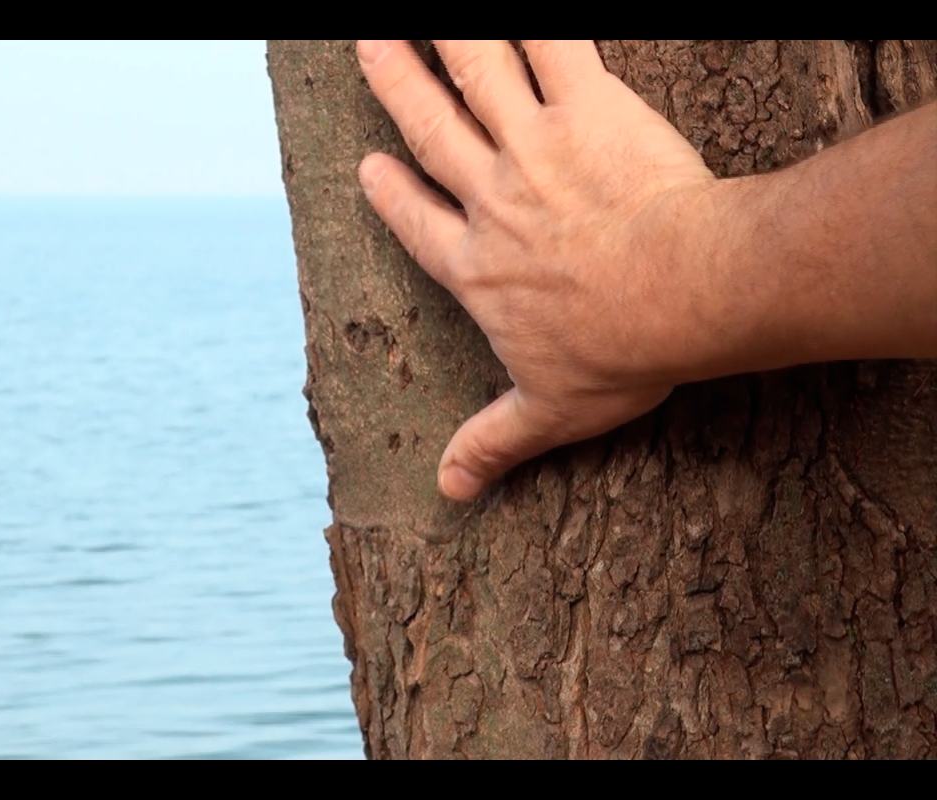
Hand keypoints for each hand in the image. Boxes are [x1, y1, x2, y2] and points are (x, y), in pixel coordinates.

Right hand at [355, 40, 721, 500]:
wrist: (690, 291)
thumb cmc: (625, 351)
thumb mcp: (551, 411)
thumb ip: (494, 443)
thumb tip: (450, 492)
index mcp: (476, 266)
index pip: (417, 223)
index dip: (389, 194)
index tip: (369, 167)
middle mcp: (491, 197)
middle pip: (428, 130)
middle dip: (395, 85)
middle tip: (370, 47)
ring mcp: (533, 146)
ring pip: (474, 74)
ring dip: (442, 38)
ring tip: (409, 17)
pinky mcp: (588, 107)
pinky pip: (552, 47)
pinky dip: (530, 25)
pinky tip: (508, 6)